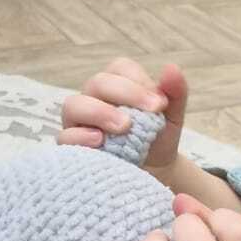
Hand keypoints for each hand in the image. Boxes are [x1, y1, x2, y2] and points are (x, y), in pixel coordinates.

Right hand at [59, 58, 187, 176]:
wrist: (155, 172)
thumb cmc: (158, 138)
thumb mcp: (172, 116)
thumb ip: (175, 92)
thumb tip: (171, 69)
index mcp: (117, 83)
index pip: (120, 68)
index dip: (139, 81)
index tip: (161, 103)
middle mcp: (94, 97)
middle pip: (98, 82)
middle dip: (124, 94)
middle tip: (150, 112)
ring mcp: (79, 121)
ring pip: (74, 105)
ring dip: (99, 112)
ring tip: (124, 127)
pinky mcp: (73, 145)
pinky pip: (66, 136)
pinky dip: (81, 136)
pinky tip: (100, 141)